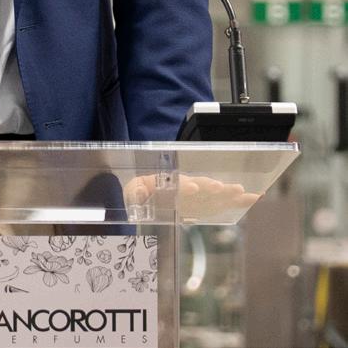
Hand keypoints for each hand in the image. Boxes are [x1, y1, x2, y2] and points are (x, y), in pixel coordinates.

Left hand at [124, 173, 260, 218]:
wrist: (145, 192)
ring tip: (242, 191)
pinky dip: (238, 201)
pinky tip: (254, 197)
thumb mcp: (132, 191)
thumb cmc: (140, 190)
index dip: (185, 185)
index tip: (193, 188)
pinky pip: (223, 203)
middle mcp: (187, 187)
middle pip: (201, 185)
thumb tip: (143, 191)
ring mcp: (198, 196)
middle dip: (212, 187)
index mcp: (169, 182)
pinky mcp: (206, 205)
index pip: (178, 183)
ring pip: (215, 193)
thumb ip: (136, 191)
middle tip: (225, 188)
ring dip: (228, 192)